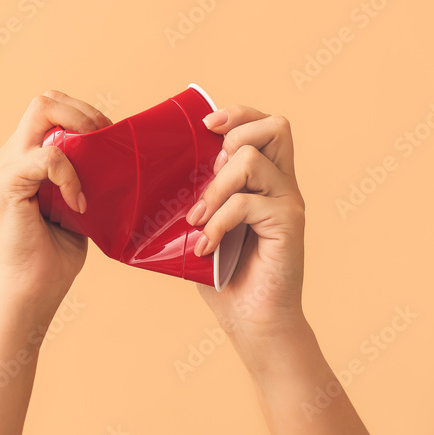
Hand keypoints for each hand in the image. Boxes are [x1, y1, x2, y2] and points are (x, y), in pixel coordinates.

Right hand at [0, 90, 111, 319]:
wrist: (33, 289)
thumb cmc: (56, 252)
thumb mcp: (78, 201)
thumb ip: (85, 171)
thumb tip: (116, 148)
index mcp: (24, 156)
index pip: (51, 108)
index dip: (83, 113)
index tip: (110, 138)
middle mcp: (10, 155)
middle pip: (44, 100)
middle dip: (83, 113)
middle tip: (106, 141)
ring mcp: (5, 167)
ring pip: (42, 112)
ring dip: (80, 133)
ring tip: (98, 165)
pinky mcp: (6, 183)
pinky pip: (48, 156)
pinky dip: (70, 175)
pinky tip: (80, 203)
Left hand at [186, 106, 306, 361]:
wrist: (252, 320)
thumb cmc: (222, 275)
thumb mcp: (201, 226)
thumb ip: (192, 197)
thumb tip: (145, 176)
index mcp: (264, 180)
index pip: (264, 125)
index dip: (237, 114)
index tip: (205, 126)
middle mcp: (282, 185)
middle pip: (276, 126)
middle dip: (235, 134)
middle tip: (210, 165)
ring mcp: (288, 203)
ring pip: (251, 161)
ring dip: (214, 187)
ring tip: (195, 220)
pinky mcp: (288, 226)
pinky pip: (246, 203)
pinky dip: (217, 222)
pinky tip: (205, 246)